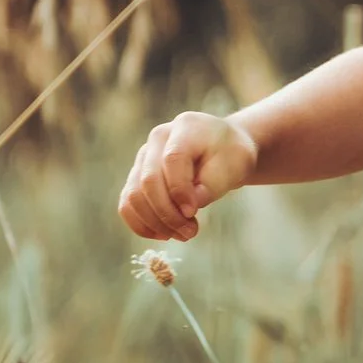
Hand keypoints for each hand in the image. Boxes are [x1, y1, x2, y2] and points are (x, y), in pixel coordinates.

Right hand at [118, 109, 255, 240]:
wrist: (221, 149)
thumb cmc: (230, 156)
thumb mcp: (234, 165)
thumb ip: (213, 183)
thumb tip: (189, 206)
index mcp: (185, 128)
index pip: (172, 159)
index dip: (180, 190)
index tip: (194, 212)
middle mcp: (157, 139)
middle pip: (148, 180)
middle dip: (168, 213)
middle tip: (191, 232)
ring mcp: (143, 157)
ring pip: (134, 195)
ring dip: (155, 223)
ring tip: (183, 234)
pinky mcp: (137, 176)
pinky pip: (127, 204)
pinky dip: (142, 224)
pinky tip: (164, 234)